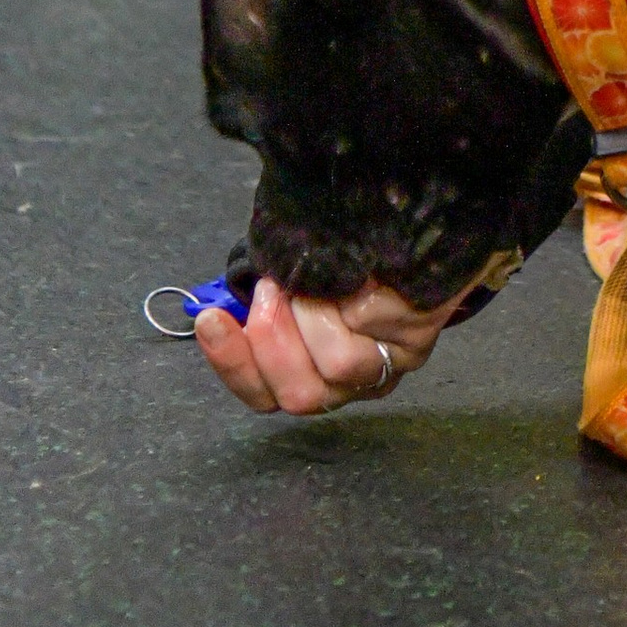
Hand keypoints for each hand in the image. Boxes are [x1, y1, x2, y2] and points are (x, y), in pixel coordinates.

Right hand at [193, 271, 465, 417]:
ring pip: (337, 365)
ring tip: (313, 273)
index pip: (263, 395)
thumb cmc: (343, 259)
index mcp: (311, 376)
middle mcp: (349, 385)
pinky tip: (354, 273)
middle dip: (271, 342)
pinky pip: (377, 330)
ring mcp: (385, 367)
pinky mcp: (417, 342)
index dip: (231, 363)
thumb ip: (266, 295)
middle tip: (269, 290)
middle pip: (300, 395)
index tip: (209, 319)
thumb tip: (226, 298)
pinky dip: (358, 298)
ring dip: (314, 315)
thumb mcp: (295, 279)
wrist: (416, 231)